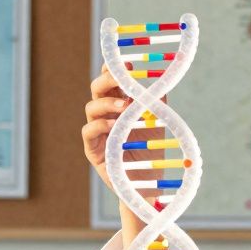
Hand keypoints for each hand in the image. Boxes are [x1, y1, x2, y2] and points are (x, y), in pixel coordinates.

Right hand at [82, 67, 164, 194]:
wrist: (147, 185)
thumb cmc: (150, 153)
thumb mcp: (157, 125)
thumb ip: (157, 105)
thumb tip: (162, 85)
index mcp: (119, 106)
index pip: (111, 83)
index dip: (114, 70)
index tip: (128, 64)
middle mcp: (105, 115)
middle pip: (97, 90)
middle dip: (107, 80)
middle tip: (122, 78)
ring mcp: (97, 132)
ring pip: (90, 108)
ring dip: (107, 103)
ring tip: (124, 106)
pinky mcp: (92, 150)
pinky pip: (88, 132)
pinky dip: (99, 125)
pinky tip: (112, 125)